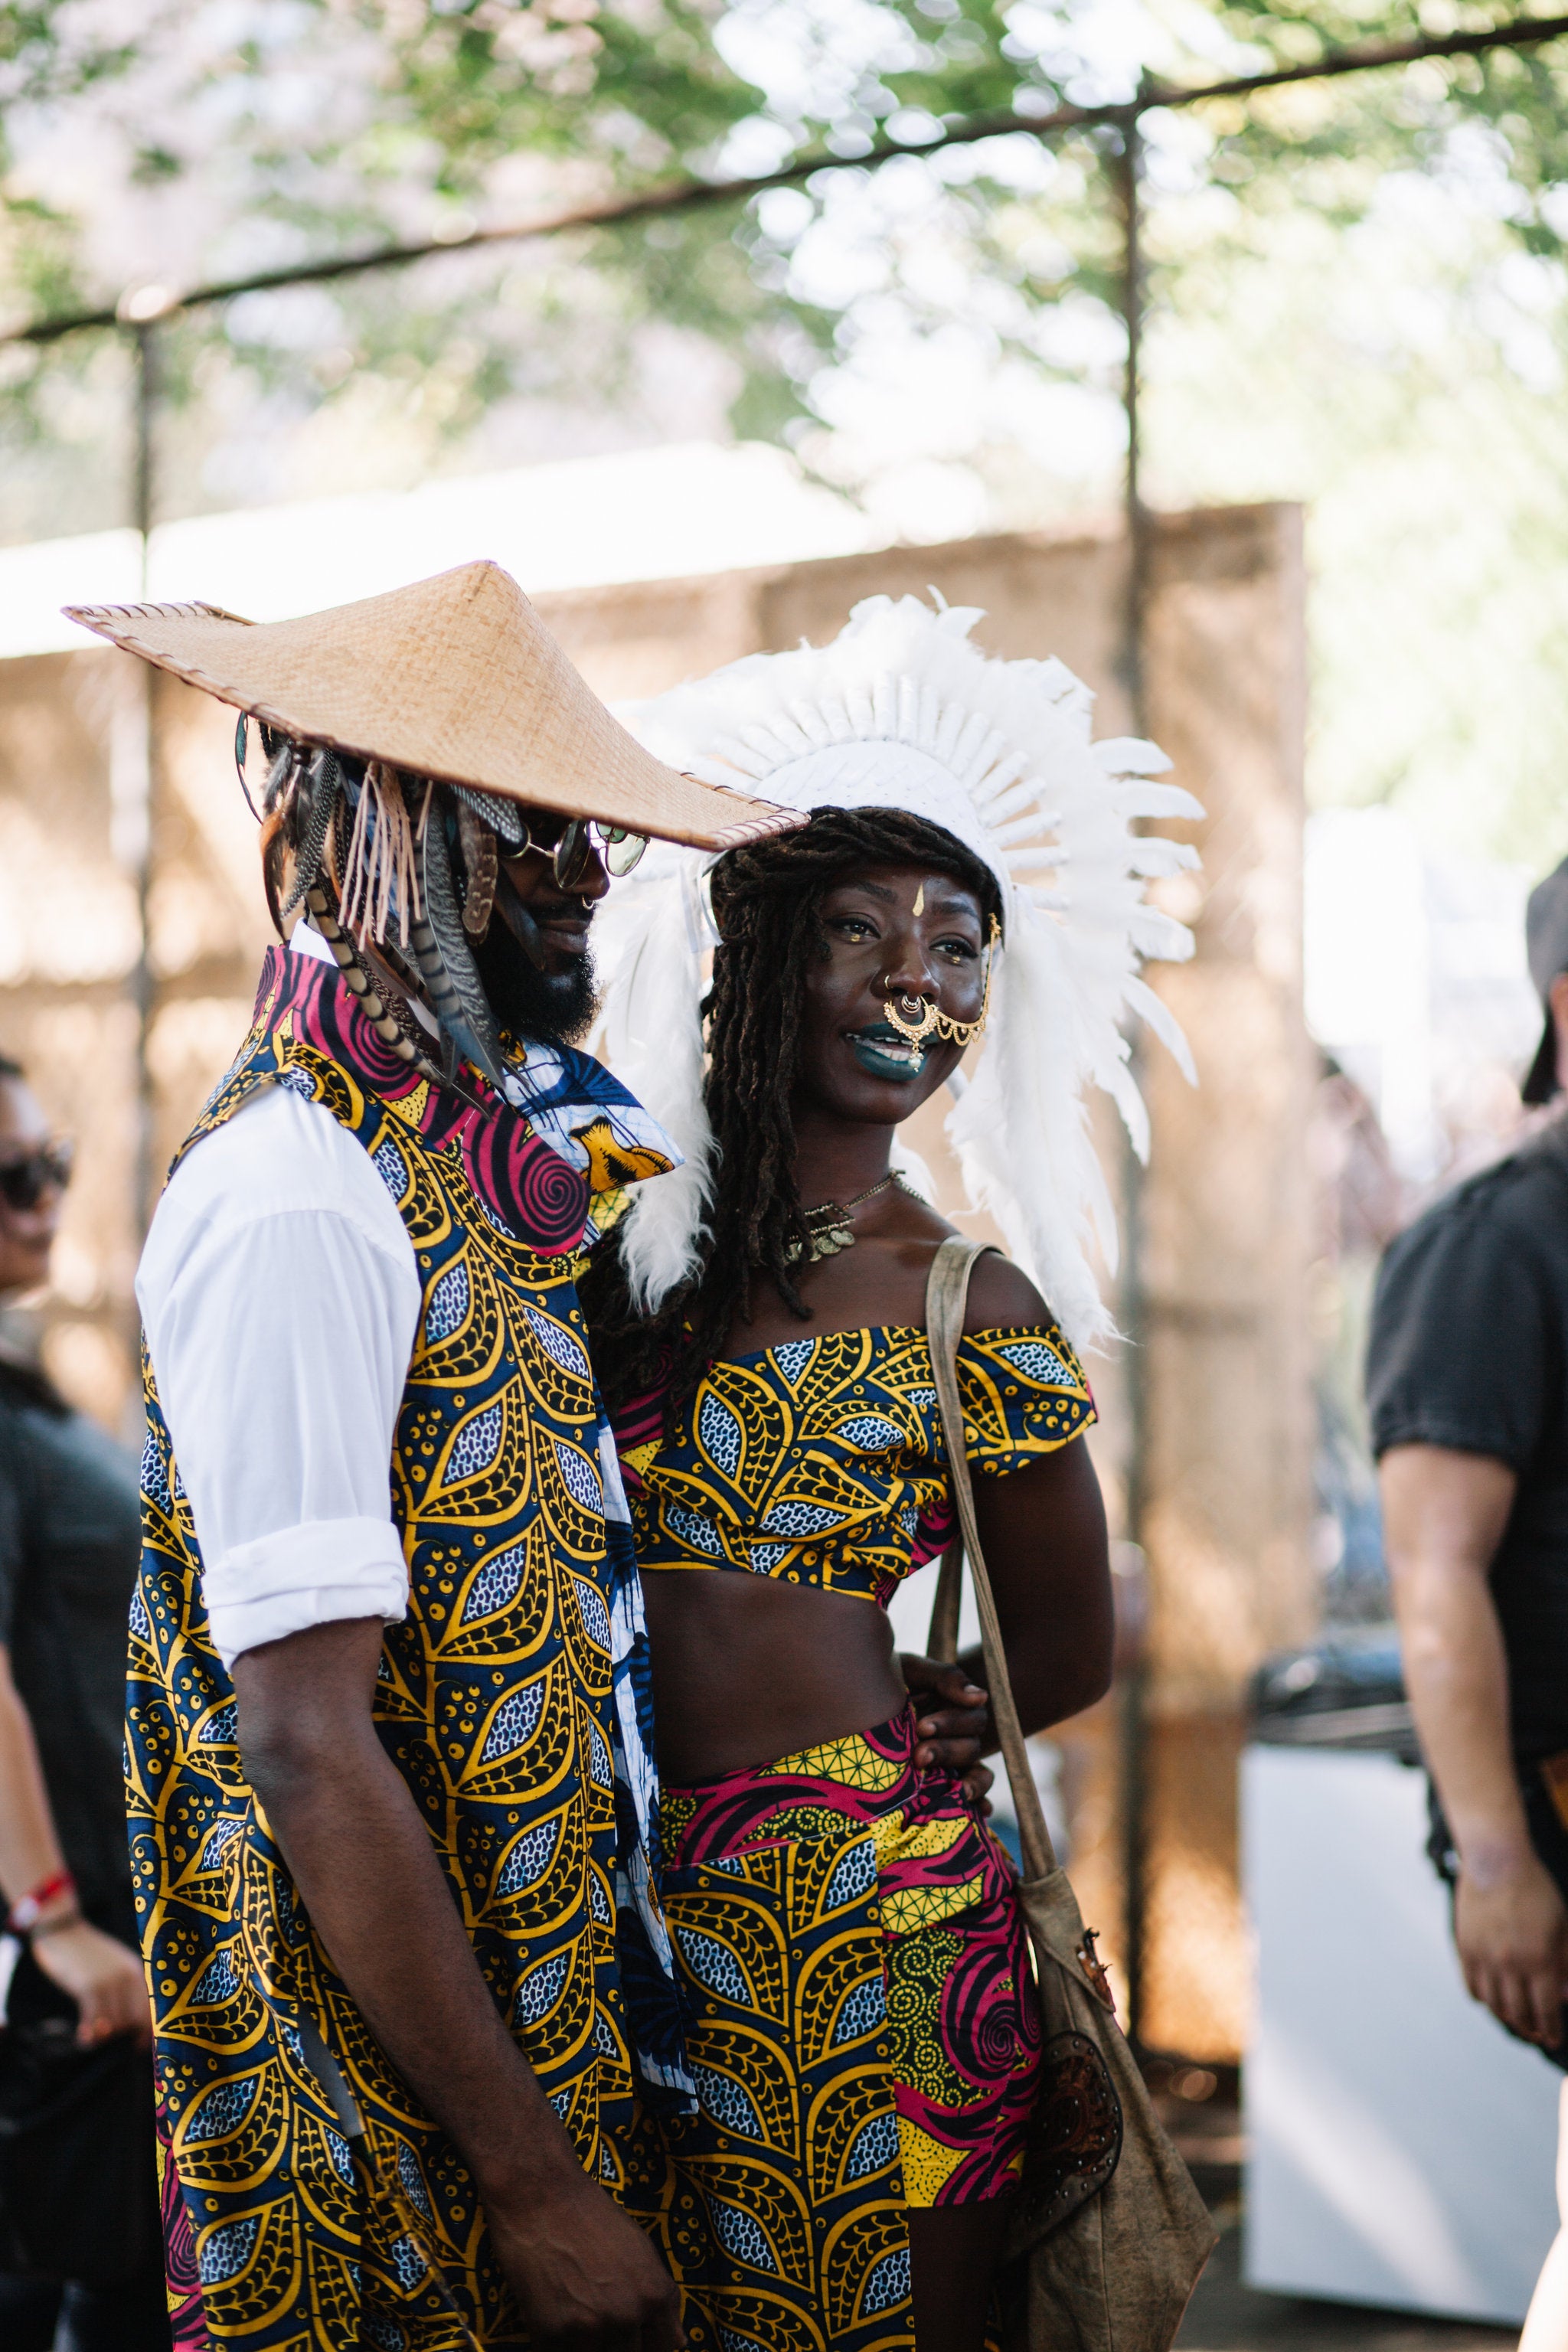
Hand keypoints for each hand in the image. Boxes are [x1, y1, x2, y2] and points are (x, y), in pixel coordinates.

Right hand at [30, 1920, 151, 2047]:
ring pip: (114, 2024)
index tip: (138, 2046)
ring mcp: (109, 1982)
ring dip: (103, 2038)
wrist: (64, 1930)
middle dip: (123, 2037)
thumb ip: (124, 1985)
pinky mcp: (88, 1987)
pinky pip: (94, 2020)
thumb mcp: (115, 1964)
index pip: (150, 2009)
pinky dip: (89, 2035)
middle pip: (134, 2020)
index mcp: (137, 1971)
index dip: (147, 2032)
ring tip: (93, 2041)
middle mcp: (127, 1977)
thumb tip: (128, 2019)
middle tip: (110, 2046)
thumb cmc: (88, 1952)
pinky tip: (83, 2038)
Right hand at [488, 2168, 684, 2350]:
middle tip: (599, 2319)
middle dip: (619, 2347)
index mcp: (655, 2295)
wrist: (539, 2195)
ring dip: (588, 2347)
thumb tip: (678, 2343)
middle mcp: (627, 2316)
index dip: (649, 2346)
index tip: (636, 2340)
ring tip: (577, 2316)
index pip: (667, 2347)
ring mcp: (588, 2329)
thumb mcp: (641, 2250)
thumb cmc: (591, 2215)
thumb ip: (659, 2300)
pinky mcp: (549, 2334)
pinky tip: (554, 2319)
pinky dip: (558, 2347)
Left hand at [897, 1654, 993, 1806]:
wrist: (850, 1701)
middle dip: (947, 1752)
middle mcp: (956, 1735)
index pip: (972, 1718)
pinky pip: (972, 1796)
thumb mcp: (911, 1671)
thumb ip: (945, 1678)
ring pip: (977, 1773)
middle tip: (918, 1756)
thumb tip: (981, 1696)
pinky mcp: (944, 1784)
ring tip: (957, 1791)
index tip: (921, 1727)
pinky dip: (979, 1804)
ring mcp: (952, 1762)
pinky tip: (978, 1811)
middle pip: (972, 1747)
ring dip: (970, 1782)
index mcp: (953, 1706)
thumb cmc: (885, 1682)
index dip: (951, 1724)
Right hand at [1454, 1846, 1567, 2046]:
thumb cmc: (1535, 1890)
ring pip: (1494, 2004)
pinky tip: (1492, 1999)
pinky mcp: (1464, 1948)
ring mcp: (1483, 1957)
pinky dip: (1482, 1999)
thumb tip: (1564, 1997)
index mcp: (1538, 1959)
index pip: (1545, 2010)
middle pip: (1519, 2013)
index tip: (1554, 2039)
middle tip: (1537, 2034)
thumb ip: (1565, 1963)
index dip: (1551, 2029)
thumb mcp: (1562, 1925)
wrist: (1496, 1861)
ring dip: (1507, 2018)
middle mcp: (1509, 1963)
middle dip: (1531, 2029)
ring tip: (1516, 2020)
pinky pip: (1471, 1986)